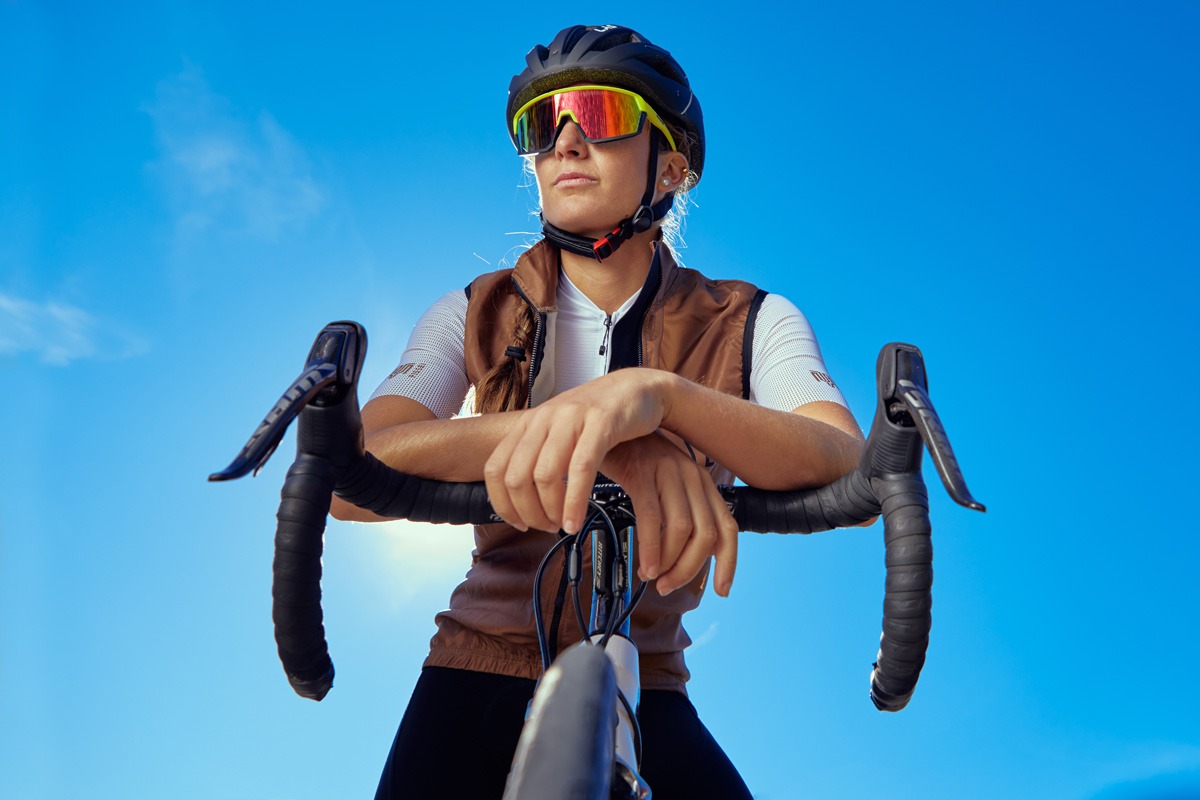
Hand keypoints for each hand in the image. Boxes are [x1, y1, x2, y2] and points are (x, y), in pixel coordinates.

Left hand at [483, 369, 669, 534]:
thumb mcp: (559, 431)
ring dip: (551, 511)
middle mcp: (544, 419)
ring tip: (563, 524)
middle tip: (546, 527)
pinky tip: (577, 519)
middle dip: (528, 513)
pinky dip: (574, 502)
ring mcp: (571, 418)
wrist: (639, 388)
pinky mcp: (601, 423)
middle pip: (516, 478)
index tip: (519, 522)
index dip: (503, 504)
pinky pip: (580, 469)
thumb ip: (539, 455)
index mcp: (529, 423)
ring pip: (544, 476)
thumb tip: (522, 496)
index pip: (495, 468)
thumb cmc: (600, 416)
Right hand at [599, 433, 737, 596]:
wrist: (605, 426)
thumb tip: (688, 555)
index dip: (728, 562)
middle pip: (706, 534)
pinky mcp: (641, 473)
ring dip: (668, 562)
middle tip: (668, 586)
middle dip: (689, 569)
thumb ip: (681, 512)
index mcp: (702, 482)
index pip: (728, 528)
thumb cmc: (634, 459)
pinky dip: (649, 548)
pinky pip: (652, 518)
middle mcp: (691, 476)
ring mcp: (667, 473)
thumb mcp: (666, 484)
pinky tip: (643, 563)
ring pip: (682, 530)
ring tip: (652, 576)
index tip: (721, 589)